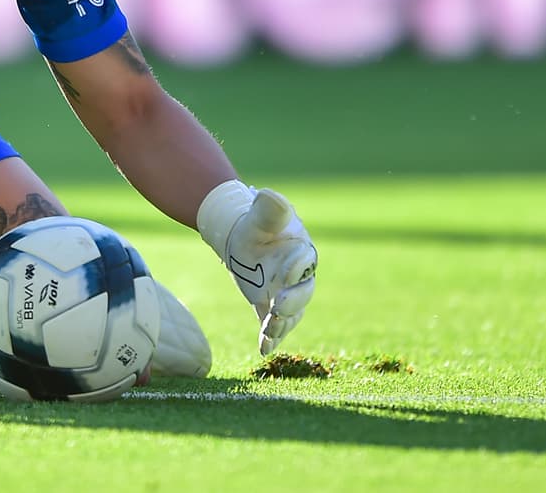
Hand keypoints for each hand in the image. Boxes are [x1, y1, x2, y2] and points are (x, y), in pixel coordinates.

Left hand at [197, 181, 317, 354]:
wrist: (241, 238)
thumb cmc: (256, 224)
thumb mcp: (261, 215)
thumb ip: (269, 209)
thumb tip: (269, 194)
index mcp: (302, 252)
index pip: (304, 264)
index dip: (294, 271)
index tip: (282, 276)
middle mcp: (299, 277)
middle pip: (303, 294)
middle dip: (292, 303)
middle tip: (277, 308)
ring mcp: (285, 295)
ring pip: (290, 315)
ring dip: (281, 325)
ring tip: (268, 333)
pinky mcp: (270, 307)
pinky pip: (274, 326)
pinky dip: (270, 338)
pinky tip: (263, 350)